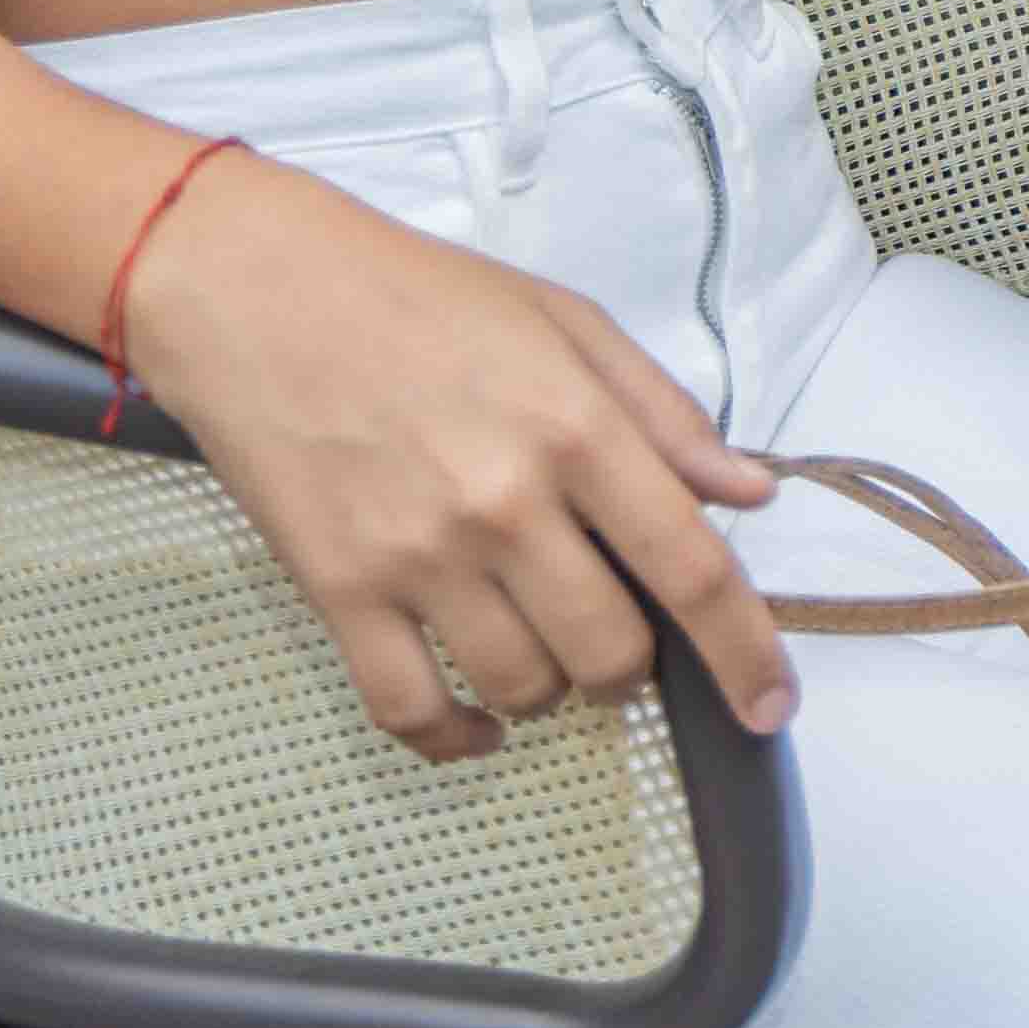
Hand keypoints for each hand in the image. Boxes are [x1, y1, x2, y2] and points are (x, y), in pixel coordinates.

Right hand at [116, 158, 792, 760]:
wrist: (256, 290)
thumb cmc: (418, 296)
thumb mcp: (567, 323)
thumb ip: (665, 415)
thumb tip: (750, 490)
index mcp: (577, 429)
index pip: (692, 569)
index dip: (746, 653)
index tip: (771, 706)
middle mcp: (506, 502)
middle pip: (610, 652)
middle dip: (632, 666)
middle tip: (615, 633)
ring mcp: (418, 554)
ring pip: (521, 686)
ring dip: (549, 690)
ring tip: (540, 646)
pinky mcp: (337, 588)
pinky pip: (408, 708)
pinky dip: (456, 737)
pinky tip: (477, 723)